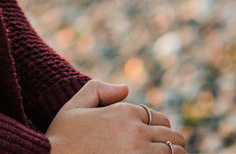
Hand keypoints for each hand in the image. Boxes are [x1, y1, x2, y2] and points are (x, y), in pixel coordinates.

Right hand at [46, 80, 187, 153]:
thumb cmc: (60, 138)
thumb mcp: (73, 107)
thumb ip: (99, 90)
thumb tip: (126, 88)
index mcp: (124, 111)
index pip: (160, 119)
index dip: (158, 129)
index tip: (153, 140)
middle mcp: (136, 131)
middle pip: (173, 136)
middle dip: (171, 143)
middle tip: (163, 152)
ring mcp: (139, 153)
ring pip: (175, 152)